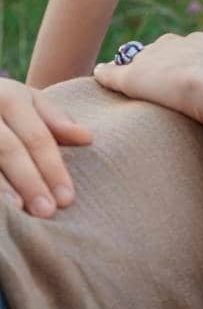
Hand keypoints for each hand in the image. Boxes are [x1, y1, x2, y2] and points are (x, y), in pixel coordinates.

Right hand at [0, 78, 92, 217]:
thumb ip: (55, 119)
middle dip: (30, 182)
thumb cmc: (2, 103)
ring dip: (3, 188)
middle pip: (10, 150)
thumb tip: (87, 138)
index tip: (67, 198)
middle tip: (48, 211)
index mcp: (9, 96)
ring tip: (20, 212)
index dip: (53, 168)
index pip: (37, 137)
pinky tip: (0, 209)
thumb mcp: (28, 101)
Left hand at [92, 32, 202, 122]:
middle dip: (160, 59)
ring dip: (134, 68)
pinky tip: (99, 78)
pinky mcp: (138, 76)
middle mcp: (187, 45)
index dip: (188, 62)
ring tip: (125, 79)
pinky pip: (117, 73)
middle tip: (157, 77)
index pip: (196, 47)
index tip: (186, 75)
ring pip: (142, 58)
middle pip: (167, 47)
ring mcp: (163, 59)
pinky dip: (107, 76)